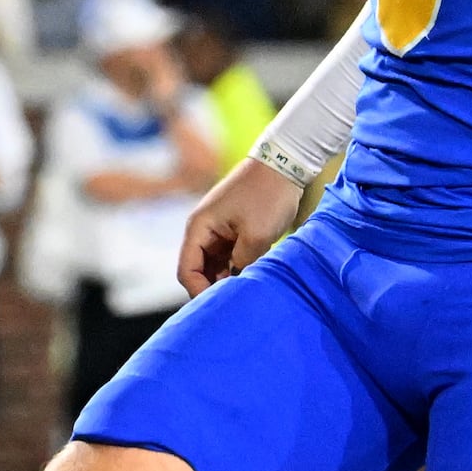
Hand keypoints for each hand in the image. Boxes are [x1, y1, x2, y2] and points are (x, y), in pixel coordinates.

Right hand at [177, 156, 303, 295]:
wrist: (284, 164)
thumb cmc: (268, 196)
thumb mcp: (256, 236)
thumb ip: (241, 264)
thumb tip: (234, 284)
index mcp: (199, 228)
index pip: (186, 270)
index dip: (199, 292)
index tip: (220, 306)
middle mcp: (202, 229)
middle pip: (197, 270)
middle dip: (212, 288)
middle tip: (235, 304)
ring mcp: (217, 229)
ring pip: (213, 265)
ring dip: (225, 279)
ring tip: (244, 293)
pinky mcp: (232, 229)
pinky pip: (226, 256)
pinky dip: (235, 269)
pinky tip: (250, 278)